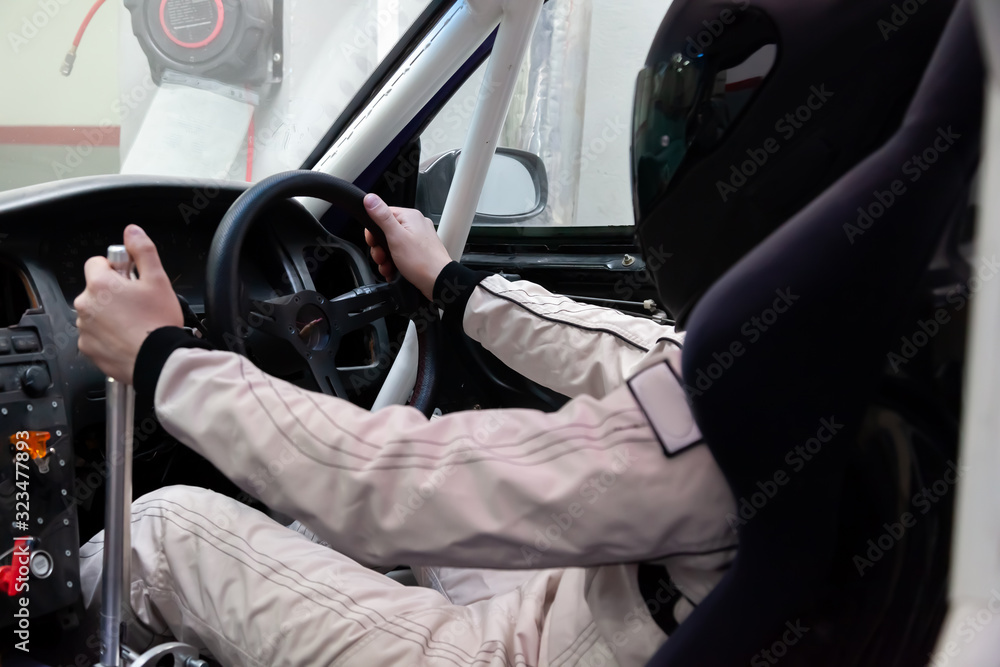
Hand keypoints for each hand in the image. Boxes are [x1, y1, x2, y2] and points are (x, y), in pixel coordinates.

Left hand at [74, 225, 182, 384]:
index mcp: (100, 284)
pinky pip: (94, 335)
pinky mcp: (88, 348)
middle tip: (137, 304)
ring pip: (95, 313)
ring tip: (134, 323)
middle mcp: (85, 305)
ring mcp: (84, 328)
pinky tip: (127, 338)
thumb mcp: (158, 280)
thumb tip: (132, 231)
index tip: (130, 280)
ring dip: (109, 315)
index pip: (96, 263)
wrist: (158, 360)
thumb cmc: (158, 322)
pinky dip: (107, 336)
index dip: (116, 269)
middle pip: (95, 289)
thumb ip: (143, 251)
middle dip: (113, 293)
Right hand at [363, 194, 452, 300]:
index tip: (373, 242)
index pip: (382, 215)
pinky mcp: (419, 252)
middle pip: (386, 232)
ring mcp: (418, 239)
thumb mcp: (396, 237)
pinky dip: (395, 263)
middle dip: (380, 248)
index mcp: (410, 217)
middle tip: (381, 257)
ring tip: (388, 267)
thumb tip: (370, 198)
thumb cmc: (421, 261)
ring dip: (386, 258)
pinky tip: (394, 271)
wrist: (438, 282)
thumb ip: (382, 217)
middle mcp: (416, 225)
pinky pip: (401, 254)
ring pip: (392, 245)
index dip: (373, 231)